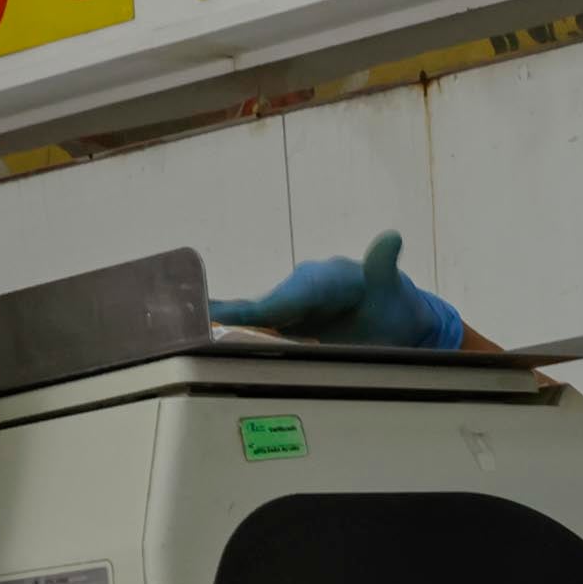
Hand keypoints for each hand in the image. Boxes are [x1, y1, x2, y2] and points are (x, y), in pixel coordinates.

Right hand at [209, 229, 463, 349]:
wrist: (396, 320)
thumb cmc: (394, 304)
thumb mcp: (391, 290)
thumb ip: (383, 267)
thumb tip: (392, 236)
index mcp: (321, 280)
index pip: (286, 298)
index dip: (258, 309)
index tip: (225, 314)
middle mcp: (299, 291)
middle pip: (262, 312)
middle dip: (229, 320)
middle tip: (191, 329)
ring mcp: (290, 309)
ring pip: (255, 324)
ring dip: (224, 331)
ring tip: (187, 341)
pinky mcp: (287, 325)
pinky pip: (258, 331)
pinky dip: (232, 337)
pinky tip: (200, 347)